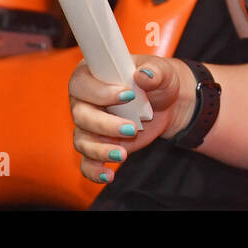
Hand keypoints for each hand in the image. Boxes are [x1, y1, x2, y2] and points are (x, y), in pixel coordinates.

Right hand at [68, 55, 195, 183]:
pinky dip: (94, 171)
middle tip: (131, 128)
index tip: (127, 95)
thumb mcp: (161, 72)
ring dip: (101, 149)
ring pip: (82, 140)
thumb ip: (154, 72)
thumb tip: (144, 74)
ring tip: (123, 154)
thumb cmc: (157, 80)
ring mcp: (89, 125)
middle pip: (81, 115)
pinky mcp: (98, 145)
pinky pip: (87, 162)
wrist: (167, 103)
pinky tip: (109, 175)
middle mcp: (84, 101)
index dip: (100, 91)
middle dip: (105, 124)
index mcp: (93, 75)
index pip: (82, 83)